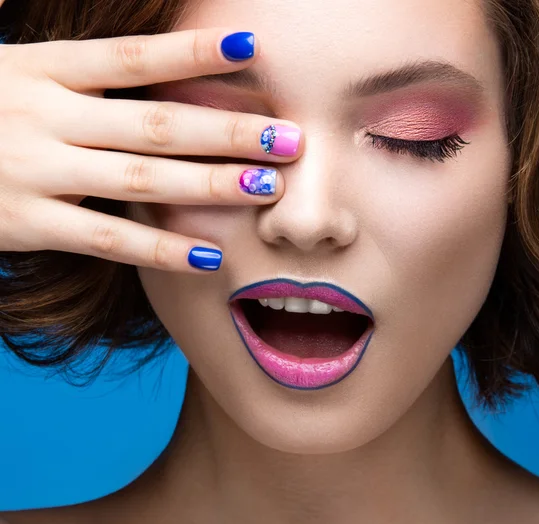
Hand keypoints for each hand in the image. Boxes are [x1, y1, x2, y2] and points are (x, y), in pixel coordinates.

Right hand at [0, 28, 302, 271]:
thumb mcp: (1, 58)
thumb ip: (56, 47)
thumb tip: (108, 32)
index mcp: (43, 69)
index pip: (132, 58)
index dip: (192, 54)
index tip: (251, 50)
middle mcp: (47, 116)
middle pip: (156, 124)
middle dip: (228, 131)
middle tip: (290, 140)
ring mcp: (38, 172)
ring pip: (141, 181)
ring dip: (209, 185)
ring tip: (267, 189)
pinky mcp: (29, 224)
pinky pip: (107, 240)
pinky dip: (159, 249)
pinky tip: (208, 255)